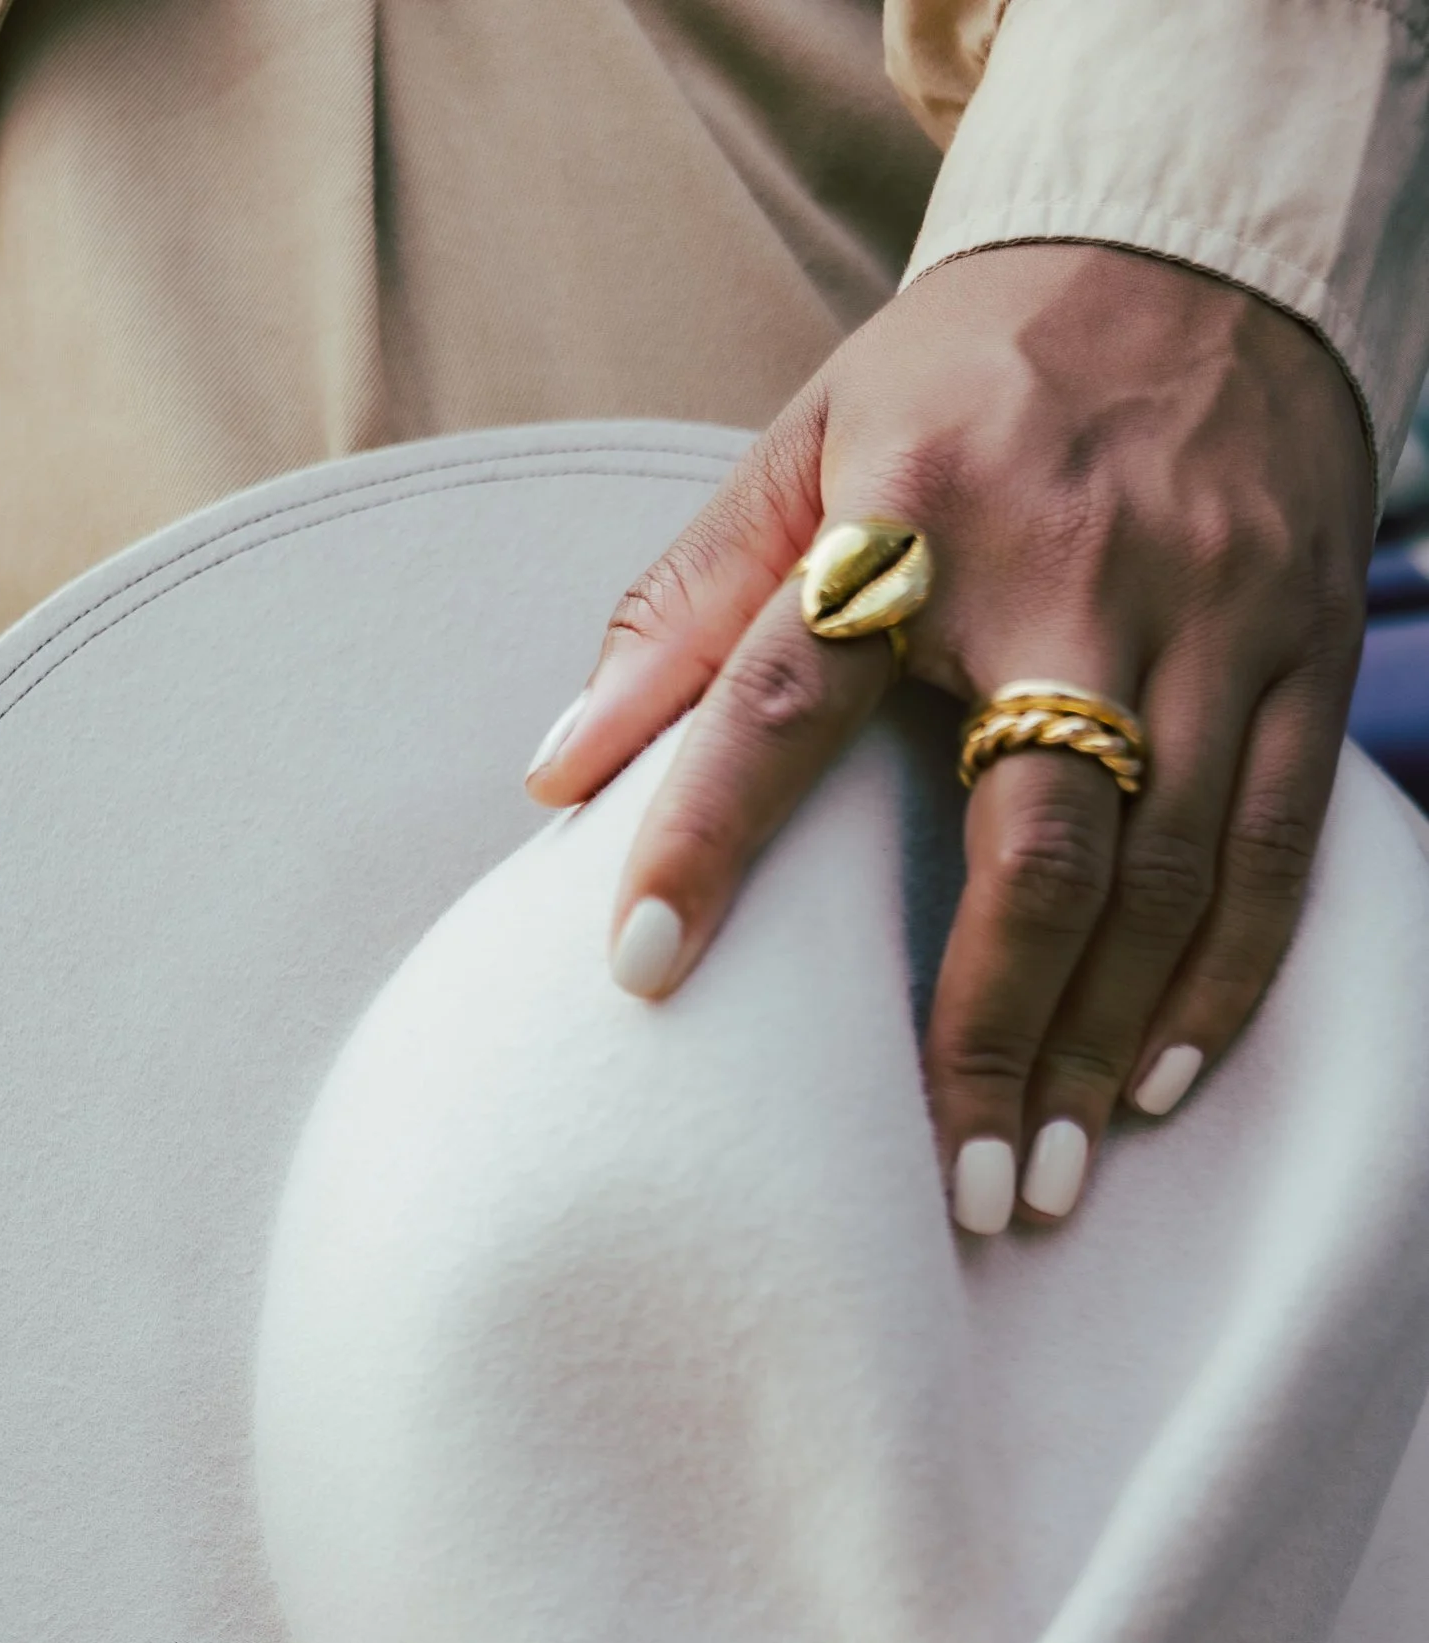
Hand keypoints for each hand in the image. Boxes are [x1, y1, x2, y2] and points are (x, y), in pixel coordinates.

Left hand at [525, 246, 1374, 1232]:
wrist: (1200, 240)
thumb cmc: (971, 378)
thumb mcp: (811, 443)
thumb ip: (687, 609)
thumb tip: (552, 779)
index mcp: (918, 510)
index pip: (787, 689)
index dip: (707, 831)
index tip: (636, 967)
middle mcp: (1076, 569)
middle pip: (1033, 841)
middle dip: (990, 1031)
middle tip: (956, 1188)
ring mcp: (1213, 612)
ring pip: (1167, 873)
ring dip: (1101, 1045)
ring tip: (1039, 1180)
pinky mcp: (1305, 640)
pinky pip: (1279, 845)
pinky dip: (1223, 978)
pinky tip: (1157, 1081)